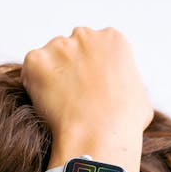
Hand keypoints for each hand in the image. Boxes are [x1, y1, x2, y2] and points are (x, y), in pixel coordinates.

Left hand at [22, 27, 152, 168]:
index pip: (95, 47)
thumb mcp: (139, 97)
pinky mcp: (36, 61)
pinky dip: (34, 87)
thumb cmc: (123, 124)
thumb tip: (122, 93)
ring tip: (60, 106)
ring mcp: (59, 46)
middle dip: (70, 68)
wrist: (98, 136)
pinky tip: (47, 106)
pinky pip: (31, 72)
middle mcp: (85, 35)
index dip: (90, 69)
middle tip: (71, 97)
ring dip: (51, 77)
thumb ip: (126, 84)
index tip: (89, 89)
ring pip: (49, 59)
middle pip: (70, 48)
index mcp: (112, 39)